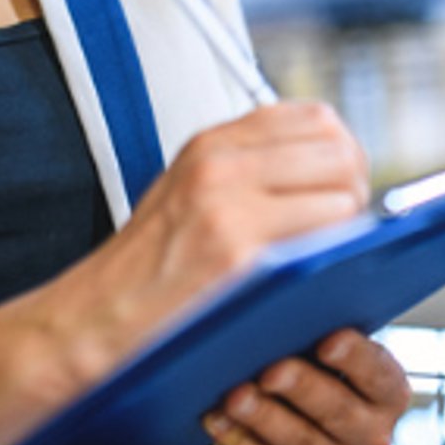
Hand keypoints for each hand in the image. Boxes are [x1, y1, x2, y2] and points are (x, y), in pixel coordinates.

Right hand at [0, 103, 368, 444]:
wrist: (89, 326)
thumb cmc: (143, 275)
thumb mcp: (187, 193)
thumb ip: (247, 170)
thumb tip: (329, 170)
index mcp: (210, 143)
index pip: (315, 118)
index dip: (342, 155)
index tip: (339, 189)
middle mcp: (219, 163)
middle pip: (340, 148)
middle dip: (356, 188)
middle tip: (342, 231)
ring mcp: (229, 206)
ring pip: (344, 193)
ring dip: (350, 229)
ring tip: (325, 259)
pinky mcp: (238, 255)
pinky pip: (325, 241)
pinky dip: (334, 260)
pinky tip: (314, 281)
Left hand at [202, 329, 410, 444]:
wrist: (306, 416)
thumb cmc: (314, 362)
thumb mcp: (324, 335)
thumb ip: (315, 312)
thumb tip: (278, 269)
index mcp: (387, 390)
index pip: (378, 373)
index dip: (355, 357)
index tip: (328, 340)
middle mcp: (372, 433)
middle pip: (338, 412)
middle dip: (301, 389)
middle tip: (269, 370)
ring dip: (265, 420)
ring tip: (234, 396)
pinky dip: (241, 444)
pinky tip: (216, 419)